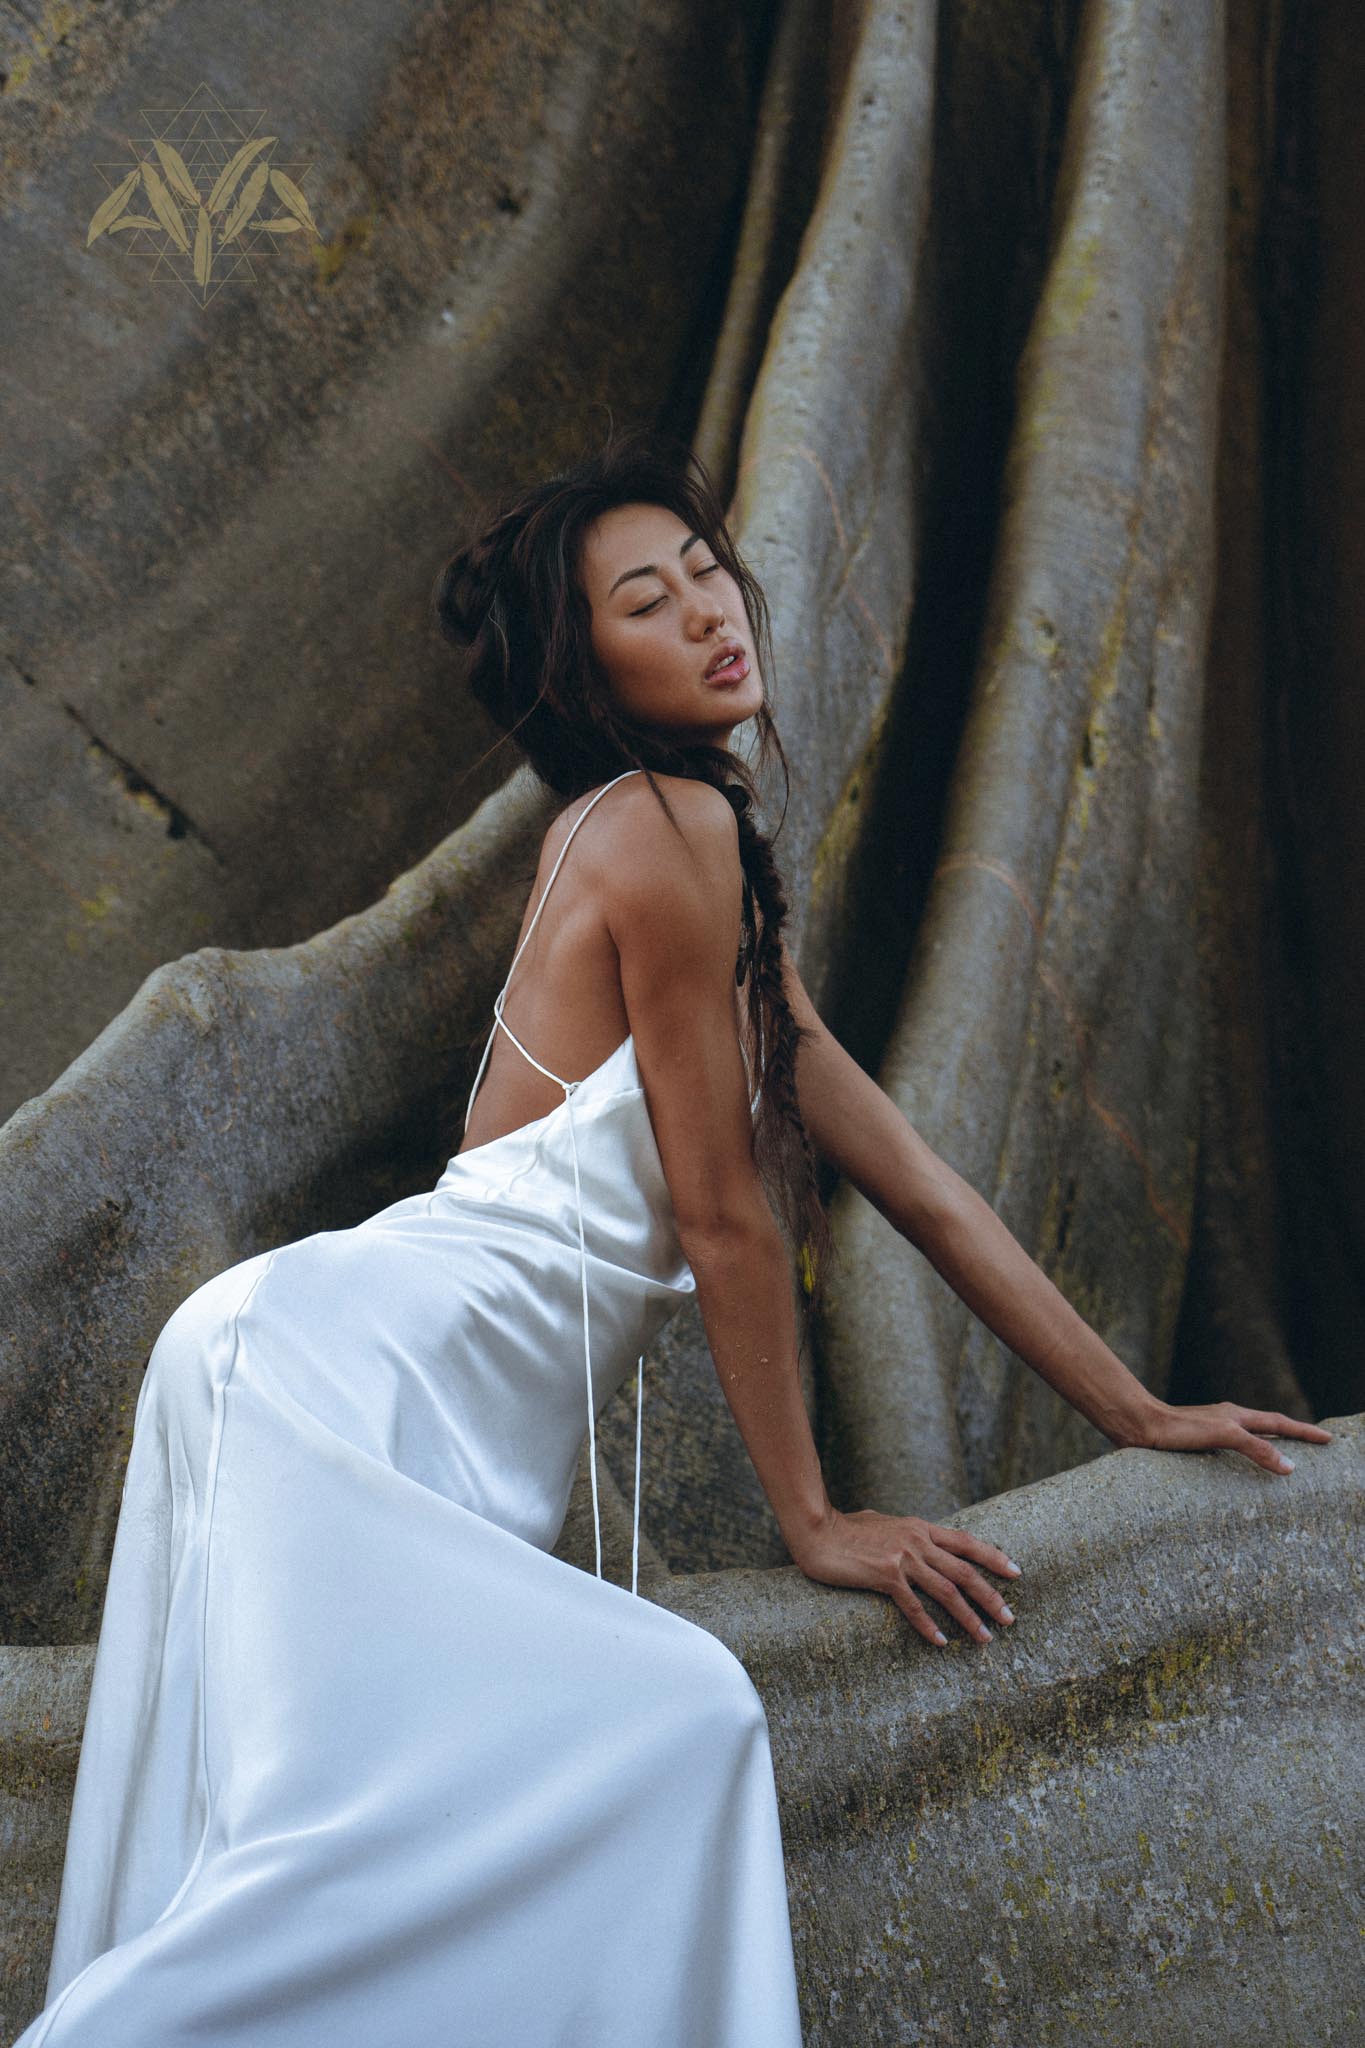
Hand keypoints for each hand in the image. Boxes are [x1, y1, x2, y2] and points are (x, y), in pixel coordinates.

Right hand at [791, 1507, 1020, 1648]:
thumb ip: (907, 1535)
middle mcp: (917, 1541)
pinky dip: (929, 1626)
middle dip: (991, 1596)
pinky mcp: (885, 1576)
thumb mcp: (886, 1524)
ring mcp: (902, 1558)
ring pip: (947, 1591)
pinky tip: (942, 1642)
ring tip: (985, 1638)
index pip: (967, 1542)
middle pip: (965, 1571)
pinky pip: (914, 1606)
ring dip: (969, 1617)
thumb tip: (920, 1542)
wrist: (817, 1529)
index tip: (1016, 1572)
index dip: (994, 1557)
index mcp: (920, 1528)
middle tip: (1009, 1618)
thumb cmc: (846, 1529)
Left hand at [1137, 1399, 1332, 1472]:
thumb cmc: (1178, 1429)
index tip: (1328, 1439)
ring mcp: (1212, 1430)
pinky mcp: (1197, 1443)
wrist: (1139, 1426)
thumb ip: (1257, 1448)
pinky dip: (1245, 1456)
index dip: (1304, 1432)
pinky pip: (1231, 1449)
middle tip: (1315, 1444)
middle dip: (1293, 1435)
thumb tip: (1289, 1465)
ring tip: (1285, 1457)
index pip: (1279, 1423)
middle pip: (1268, 1427)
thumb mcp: (1224, 1435)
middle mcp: (1227, 1420)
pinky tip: (1240, 1469)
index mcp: (1236, 1416)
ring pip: (1250, 1437)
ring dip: (1270, 1445)